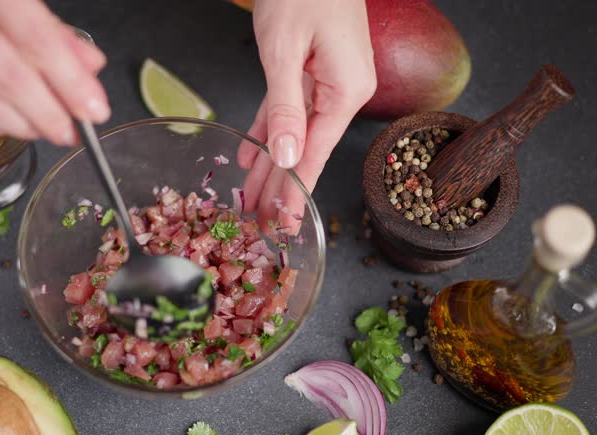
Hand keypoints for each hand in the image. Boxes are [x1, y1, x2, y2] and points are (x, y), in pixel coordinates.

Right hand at [0, 0, 109, 144]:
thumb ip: (44, 20)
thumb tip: (89, 63)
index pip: (34, 39)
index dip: (70, 81)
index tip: (95, 108)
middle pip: (8, 77)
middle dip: (49, 113)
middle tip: (73, 131)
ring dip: (20, 124)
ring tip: (46, 130)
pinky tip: (8, 124)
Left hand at [238, 0, 375, 226]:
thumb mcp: (285, 51)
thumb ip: (286, 107)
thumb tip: (289, 157)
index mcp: (345, 90)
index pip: (315, 152)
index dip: (296, 190)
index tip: (284, 222)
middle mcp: (342, 90)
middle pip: (305, 148)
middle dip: (280, 185)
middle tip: (260, 222)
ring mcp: (328, 80)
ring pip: (293, 131)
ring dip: (270, 163)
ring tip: (251, 197)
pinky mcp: (312, 69)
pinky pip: (287, 107)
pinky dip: (269, 128)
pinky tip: (251, 153)